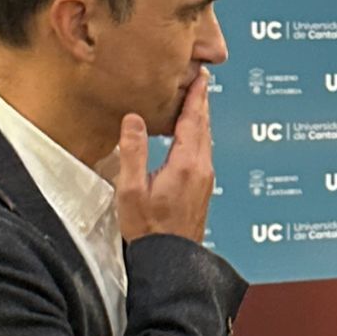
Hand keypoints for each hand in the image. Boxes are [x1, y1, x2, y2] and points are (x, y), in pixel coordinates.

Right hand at [116, 70, 213, 243]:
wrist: (170, 259)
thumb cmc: (149, 229)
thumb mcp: (131, 189)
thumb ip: (133, 151)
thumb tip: (133, 120)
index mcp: (186, 164)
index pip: (193, 120)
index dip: (196, 96)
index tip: (201, 76)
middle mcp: (201, 169)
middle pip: (203, 126)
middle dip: (201, 102)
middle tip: (201, 81)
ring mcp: (205, 180)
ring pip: (205, 139)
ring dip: (201, 119)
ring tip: (196, 102)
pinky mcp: (203, 189)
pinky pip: (203, 152)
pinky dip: (198, 135)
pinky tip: (190, 136)